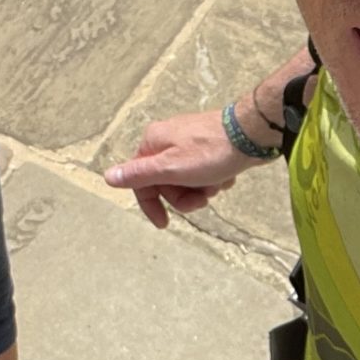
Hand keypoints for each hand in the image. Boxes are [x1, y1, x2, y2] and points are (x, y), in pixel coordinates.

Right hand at [104, 106, 259, 228]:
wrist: (251, 134)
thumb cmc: (211, 151)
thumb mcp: (170, 168)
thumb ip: (139, 174)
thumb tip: (108, 177)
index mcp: (153, 143)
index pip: (140, 181)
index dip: (151, 205)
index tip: (165, 224)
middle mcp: (167, 140)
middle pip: (166, 183)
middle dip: (184, 196)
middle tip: (201, 197)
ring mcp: (189, 143)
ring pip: (187, 180)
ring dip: (202, 189)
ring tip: (216, 184)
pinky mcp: (208, 147)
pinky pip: (204, 173)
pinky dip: (214, 180)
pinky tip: (226, 176)